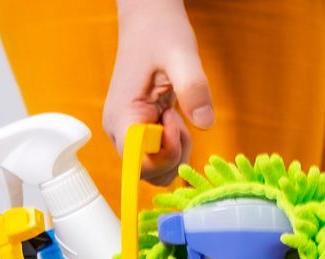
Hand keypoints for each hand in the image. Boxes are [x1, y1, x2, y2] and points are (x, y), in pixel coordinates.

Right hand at [103, 0, 212, 184]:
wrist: (148, 20)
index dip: (164, 155)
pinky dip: (174, 145)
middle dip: (173, 154)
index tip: (176, 123)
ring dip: (176, 151)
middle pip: (147, 172)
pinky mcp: (138, 130)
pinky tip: (175, 118)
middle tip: (181, 119)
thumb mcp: (182, 54)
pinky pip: (158, 155)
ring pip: (156, 168)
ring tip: (178, 115)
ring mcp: (127, 132)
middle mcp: (119, 131)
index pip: (138, 164)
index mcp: (122, 117)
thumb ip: (193, 88)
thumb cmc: (160, 32)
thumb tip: (205, 123)